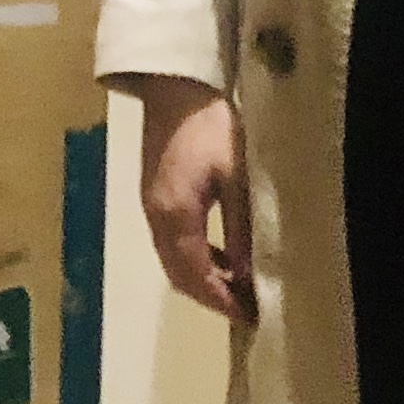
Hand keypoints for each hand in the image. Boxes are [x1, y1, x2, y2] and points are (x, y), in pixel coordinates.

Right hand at [129, 75, 253, 324]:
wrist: (175, 87)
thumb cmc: (212, 127)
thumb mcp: (237, 178)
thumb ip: (241, 230)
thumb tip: (248, 275)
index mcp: (176, 215)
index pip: (197, 276)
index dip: (222, 301)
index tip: (252, 317)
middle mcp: (156, 217)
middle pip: (179, 275)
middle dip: (211, 297)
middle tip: (247, 309)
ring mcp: (150, 206)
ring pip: (172, 261)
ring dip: (201, 280)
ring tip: (237, 288)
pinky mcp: (153, 195)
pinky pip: (171, 243)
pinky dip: (194, 259)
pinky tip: (220, 256)